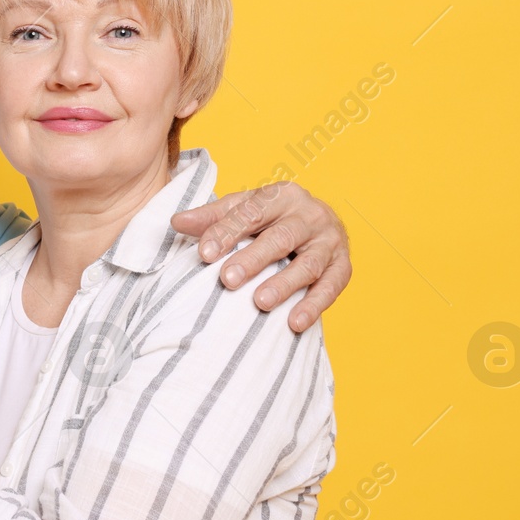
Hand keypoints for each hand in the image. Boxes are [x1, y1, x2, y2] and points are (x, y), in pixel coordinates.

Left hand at [170, 181, 350, 331]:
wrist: (322, 222)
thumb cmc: (274, 218)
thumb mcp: (245, 209)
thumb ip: (214, 217)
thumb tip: (176, 222)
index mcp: (282, 196)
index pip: (250, 213)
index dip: (226, 232)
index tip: (204, 254)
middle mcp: (310, 215)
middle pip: (280, 238)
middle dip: (253, 259)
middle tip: (228, 280)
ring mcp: (329, 241)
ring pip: (307, 264)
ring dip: (284, 285)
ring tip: (260, 303)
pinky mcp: (343, 267)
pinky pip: (330, 287)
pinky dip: (313, 305)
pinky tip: (294, 323)